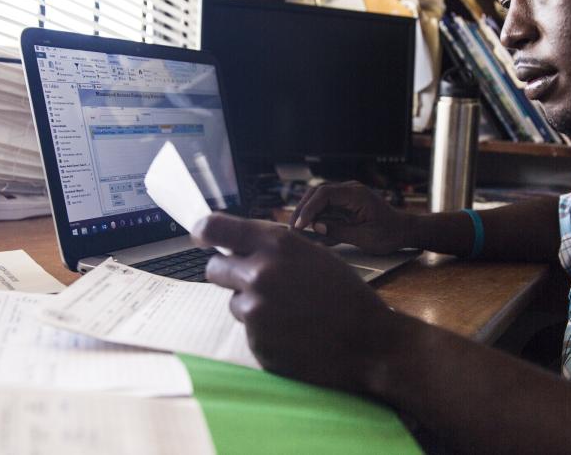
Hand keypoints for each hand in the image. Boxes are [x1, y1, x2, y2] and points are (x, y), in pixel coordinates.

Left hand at [194, 213, 399, 392]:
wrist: (370, 342)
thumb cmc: (346, 296)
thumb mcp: (314, 256)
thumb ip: (275, 248)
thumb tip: (238, 245)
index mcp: (276, 244)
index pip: (216, 228)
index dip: (204, 232)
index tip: (200, 236)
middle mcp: (260, 273)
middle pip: (214, 269)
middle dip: (228, 274)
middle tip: (253, 283)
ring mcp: (256, 310)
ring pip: (234, 302)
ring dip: (253, 306)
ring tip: (291, 314)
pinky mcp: (257, 341)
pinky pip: (250, 331)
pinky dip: (266, 332)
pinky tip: (294, 334)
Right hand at [290, 181, 413, 254]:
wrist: (403, 231)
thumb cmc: (389, 234)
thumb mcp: (364, 238)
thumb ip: (339, 232)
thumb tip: (316, 227)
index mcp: (356, 194)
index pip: (325, 194)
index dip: (309, 208)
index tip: (300, 225)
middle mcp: (350, 190)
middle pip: (318, 192)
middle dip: (303, 208)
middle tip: (293, 227)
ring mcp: (348, 195)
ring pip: (319, 198)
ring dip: (307, 212)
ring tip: (297, 229)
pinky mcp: (346, 203)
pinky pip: (326, 206)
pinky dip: (316, 216)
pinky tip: (309, 229)